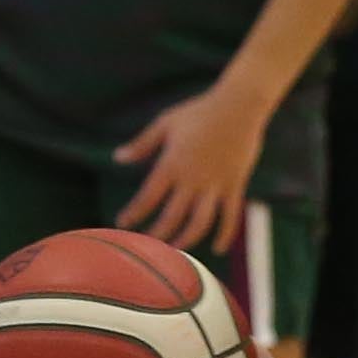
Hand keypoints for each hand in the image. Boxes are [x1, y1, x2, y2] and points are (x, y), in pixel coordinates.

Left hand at [114, 79, 270, 252]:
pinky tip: (216, 249)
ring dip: (187, 240)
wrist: (239, 106)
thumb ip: (142, 144)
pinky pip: (229, 216)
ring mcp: (215, 185)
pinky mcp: (234, 186)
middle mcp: (192, 179)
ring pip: (199, 223)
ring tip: (176, 251)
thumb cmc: (199, 111)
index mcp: (172, 163)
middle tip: (147, 246)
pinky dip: (224, 235)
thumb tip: (117, 158)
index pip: (147, 196)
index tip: (122, 223)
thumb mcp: (164, 123)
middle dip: (157, 235)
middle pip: (171, 217)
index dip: (133, 212)